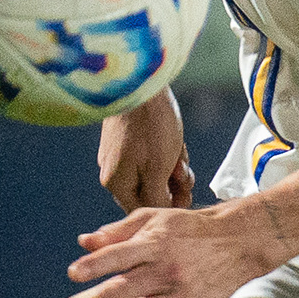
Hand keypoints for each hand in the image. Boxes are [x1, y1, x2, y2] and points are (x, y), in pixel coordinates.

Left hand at [39, 201, 281, 297]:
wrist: (242, 241)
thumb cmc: (191, 228)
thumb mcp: (156, 218)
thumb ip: (118, 230)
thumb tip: (83, 243)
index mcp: (153, 244)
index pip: (120, 256)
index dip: (97, 264)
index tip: (73, 274)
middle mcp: (163, 272)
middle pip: (117, 292)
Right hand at [99, 91, 195, 212]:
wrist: (138, 84)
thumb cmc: (150, 127)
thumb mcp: (158, 169)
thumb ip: (157, 197)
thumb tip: (159, 213)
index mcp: (117, 184)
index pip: (143, 210)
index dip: (168, 205)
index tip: (185, 193)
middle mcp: (113, 173)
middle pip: (151, 191)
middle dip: (174, 183)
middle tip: (183, 170)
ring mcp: (119, 156)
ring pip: (155, 173)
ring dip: (174, 166)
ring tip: (179, 151)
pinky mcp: (128, 140)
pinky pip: (153, 156)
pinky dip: (169, 152)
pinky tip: (176, 142)